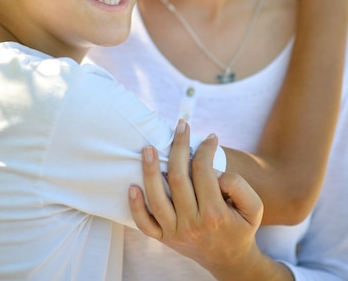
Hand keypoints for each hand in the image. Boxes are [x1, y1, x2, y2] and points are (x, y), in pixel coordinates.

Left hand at [128, 121, 263, 275]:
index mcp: (214, 214)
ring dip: (150, 171)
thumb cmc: (240, 227)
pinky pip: (145, 224)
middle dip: (178, 147)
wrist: (230, 260)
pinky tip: (131, 186)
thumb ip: (238, 185)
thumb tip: (215, 171)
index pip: (204, 172)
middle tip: (180, 126)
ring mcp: (175, 232)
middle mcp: (192, 223)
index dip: (206, 149)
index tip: (210, 137)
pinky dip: (136, 206)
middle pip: (178, 178)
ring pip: (157, 199)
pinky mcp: (164, 239)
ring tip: (147, 147)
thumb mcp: (253, 207)